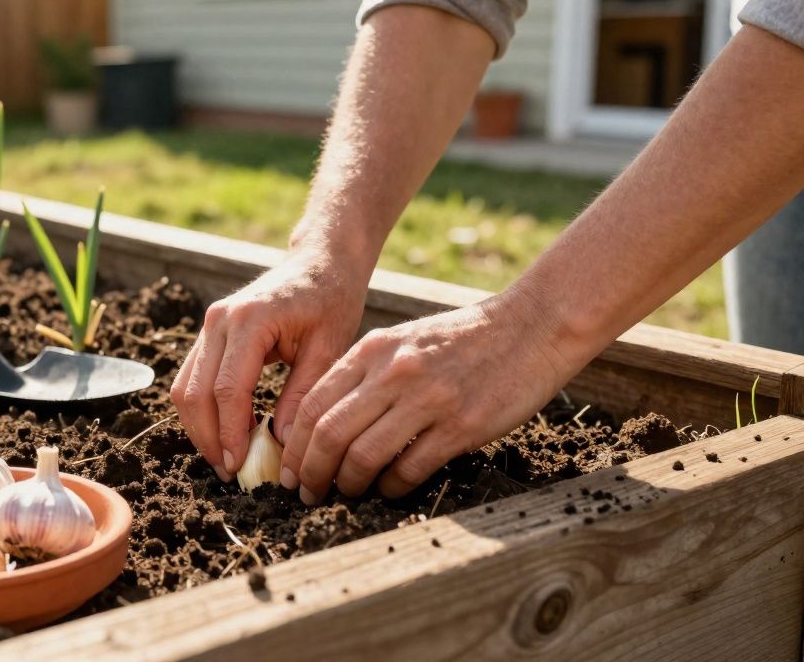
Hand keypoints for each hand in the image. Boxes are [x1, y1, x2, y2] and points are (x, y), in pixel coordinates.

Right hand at [171, 248, 368, 480]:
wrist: (320, 262)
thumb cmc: (331, 300)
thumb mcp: (329, 349)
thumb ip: (304, 396)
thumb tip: (283, 445)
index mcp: (249, 320)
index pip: (227, 389)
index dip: (229, 433)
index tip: (239, 467)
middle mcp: (219, 320)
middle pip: (194, 392)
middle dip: (207, 438)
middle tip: (230, 472)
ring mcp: (209, 325)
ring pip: (184, 388)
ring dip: (200, 428)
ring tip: (227, 458)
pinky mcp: (209, 333)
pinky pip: (193, 378)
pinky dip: (204, 410)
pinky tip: (228, 433)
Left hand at [280, 293, 579, 502]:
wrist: (530, 327)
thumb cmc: (463, 340)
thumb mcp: (402, 342)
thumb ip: (364, 374)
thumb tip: (323, 424)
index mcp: (373, 350)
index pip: (313, 405)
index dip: (294, 446)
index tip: (290, 470)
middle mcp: (393, 372)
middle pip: (328, 434)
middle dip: (310, 472)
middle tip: (306, 493)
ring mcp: (427, 399)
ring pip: (363, 455)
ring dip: (347, 484)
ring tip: (344, 494)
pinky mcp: (461, 425)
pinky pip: (410, 468)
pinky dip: (391, 487)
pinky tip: (389, 490)